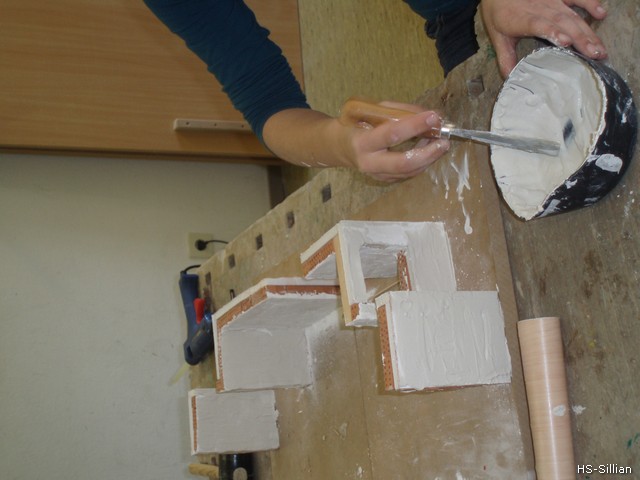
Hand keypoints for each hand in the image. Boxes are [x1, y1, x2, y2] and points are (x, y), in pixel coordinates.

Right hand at [339, 101, 450, 181]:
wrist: (341, 148)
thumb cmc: (357, 124)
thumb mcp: (372, 111)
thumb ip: (398, 112)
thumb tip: (428, 114)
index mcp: (363, 142)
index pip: (391, 134)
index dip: (414, 125)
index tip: (433, 117)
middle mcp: (369, 163)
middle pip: (403, 163)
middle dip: (427, 153)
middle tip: (444, 141)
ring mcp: (378, 175)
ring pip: (409, 171)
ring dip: (429, 157)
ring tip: (441, 144)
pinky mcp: (386, 180)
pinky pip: (409, 173)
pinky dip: (423, 161)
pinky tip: (431, 150)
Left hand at [480, 0, 607, 76]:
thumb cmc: (500, 14)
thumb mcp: (498, 37)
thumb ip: (505, 57)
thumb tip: (510, 78)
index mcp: (521, 19)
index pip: (538, 25)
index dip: (552, 32)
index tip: (565, 42)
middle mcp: (539, 9)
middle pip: (562, 23)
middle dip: (580, 38)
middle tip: (594, 55)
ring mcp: (552, 1)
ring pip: (572, 16)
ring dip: (587, 32)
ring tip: (599, 48)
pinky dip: (589, 3)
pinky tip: (601, 14)